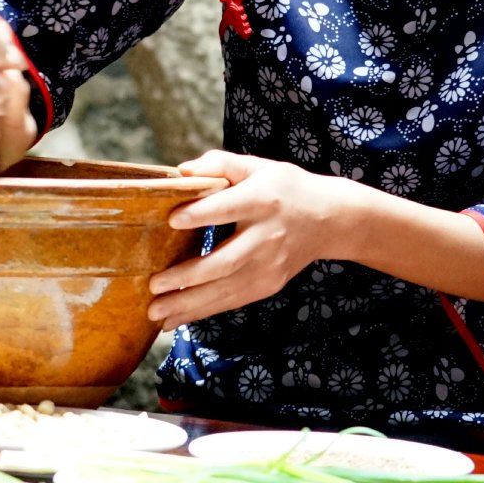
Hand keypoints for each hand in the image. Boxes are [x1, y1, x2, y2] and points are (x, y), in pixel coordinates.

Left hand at [147, 151, 346, 329]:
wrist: (330, 220)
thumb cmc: (285, 188)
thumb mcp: (258, 166)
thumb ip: (220, 164)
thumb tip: (181, 171)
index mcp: (264, 200)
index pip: (230, 207)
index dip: (202, 213)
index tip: (172, 219)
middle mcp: (267, 236)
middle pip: (226, 261)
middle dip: (188, 276)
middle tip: (153, 284)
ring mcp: (269, 266)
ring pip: (226, 289)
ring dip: (189, 304)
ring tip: (155, 312)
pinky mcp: (268, 285)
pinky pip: (231, 301)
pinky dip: (202, 312)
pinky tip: (175, 319)